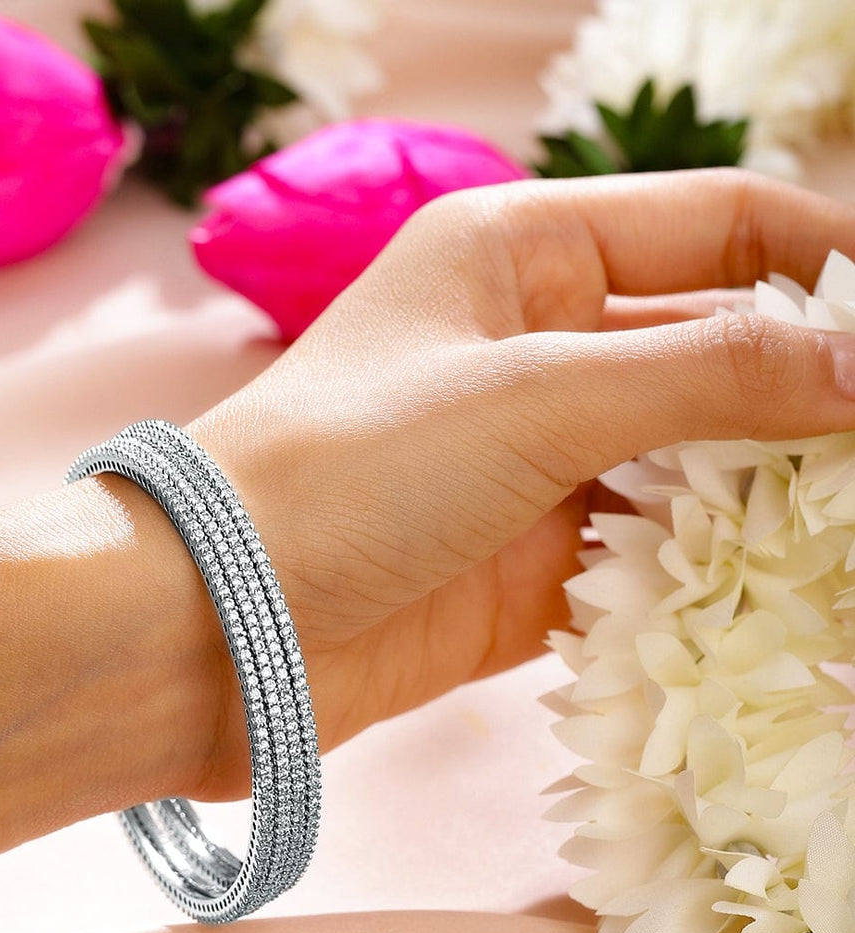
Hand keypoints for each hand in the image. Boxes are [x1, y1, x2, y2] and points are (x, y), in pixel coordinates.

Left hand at [189, 168, 854, 797]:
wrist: (216, 628)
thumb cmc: (345, 471)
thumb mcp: (537, 394)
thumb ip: (712, 376)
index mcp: (523, 255)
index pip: (717, 228)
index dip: (826, 264)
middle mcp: (535, 351)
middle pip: (718, 352)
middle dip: (807, 397)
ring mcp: (534, 467)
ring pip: (694, 465)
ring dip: (768, 496)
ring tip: (836, 527)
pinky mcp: (529, 571)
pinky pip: (651, 562)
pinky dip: (711, 578)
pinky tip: (767, 594)